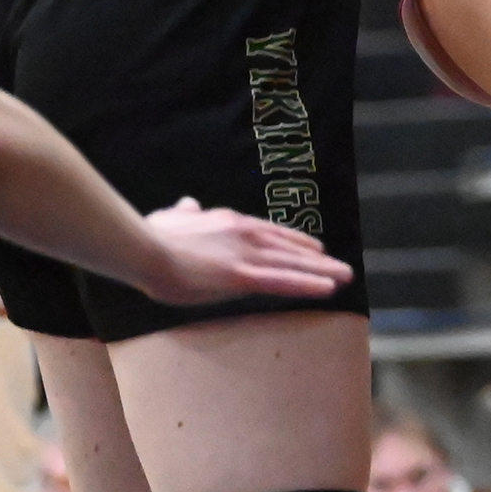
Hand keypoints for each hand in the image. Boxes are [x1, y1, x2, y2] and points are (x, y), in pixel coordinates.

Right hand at [131, 196, 354, 304]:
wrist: (144, 248)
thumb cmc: (151, 236)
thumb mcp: (171, 218)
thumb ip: (185, 212)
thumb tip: (188, 203)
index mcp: (228, 221)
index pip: (269, 232)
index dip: (293, 240)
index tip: (312, 246)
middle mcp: (244, 232)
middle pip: (288, 246)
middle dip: (316, 258)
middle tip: (341, 266)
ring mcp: (245, 253)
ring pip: (292, 263)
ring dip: (322, 270)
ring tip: (346, 276)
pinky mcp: (242, 275)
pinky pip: (283, 281)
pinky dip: (308, 284)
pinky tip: (328, 288)